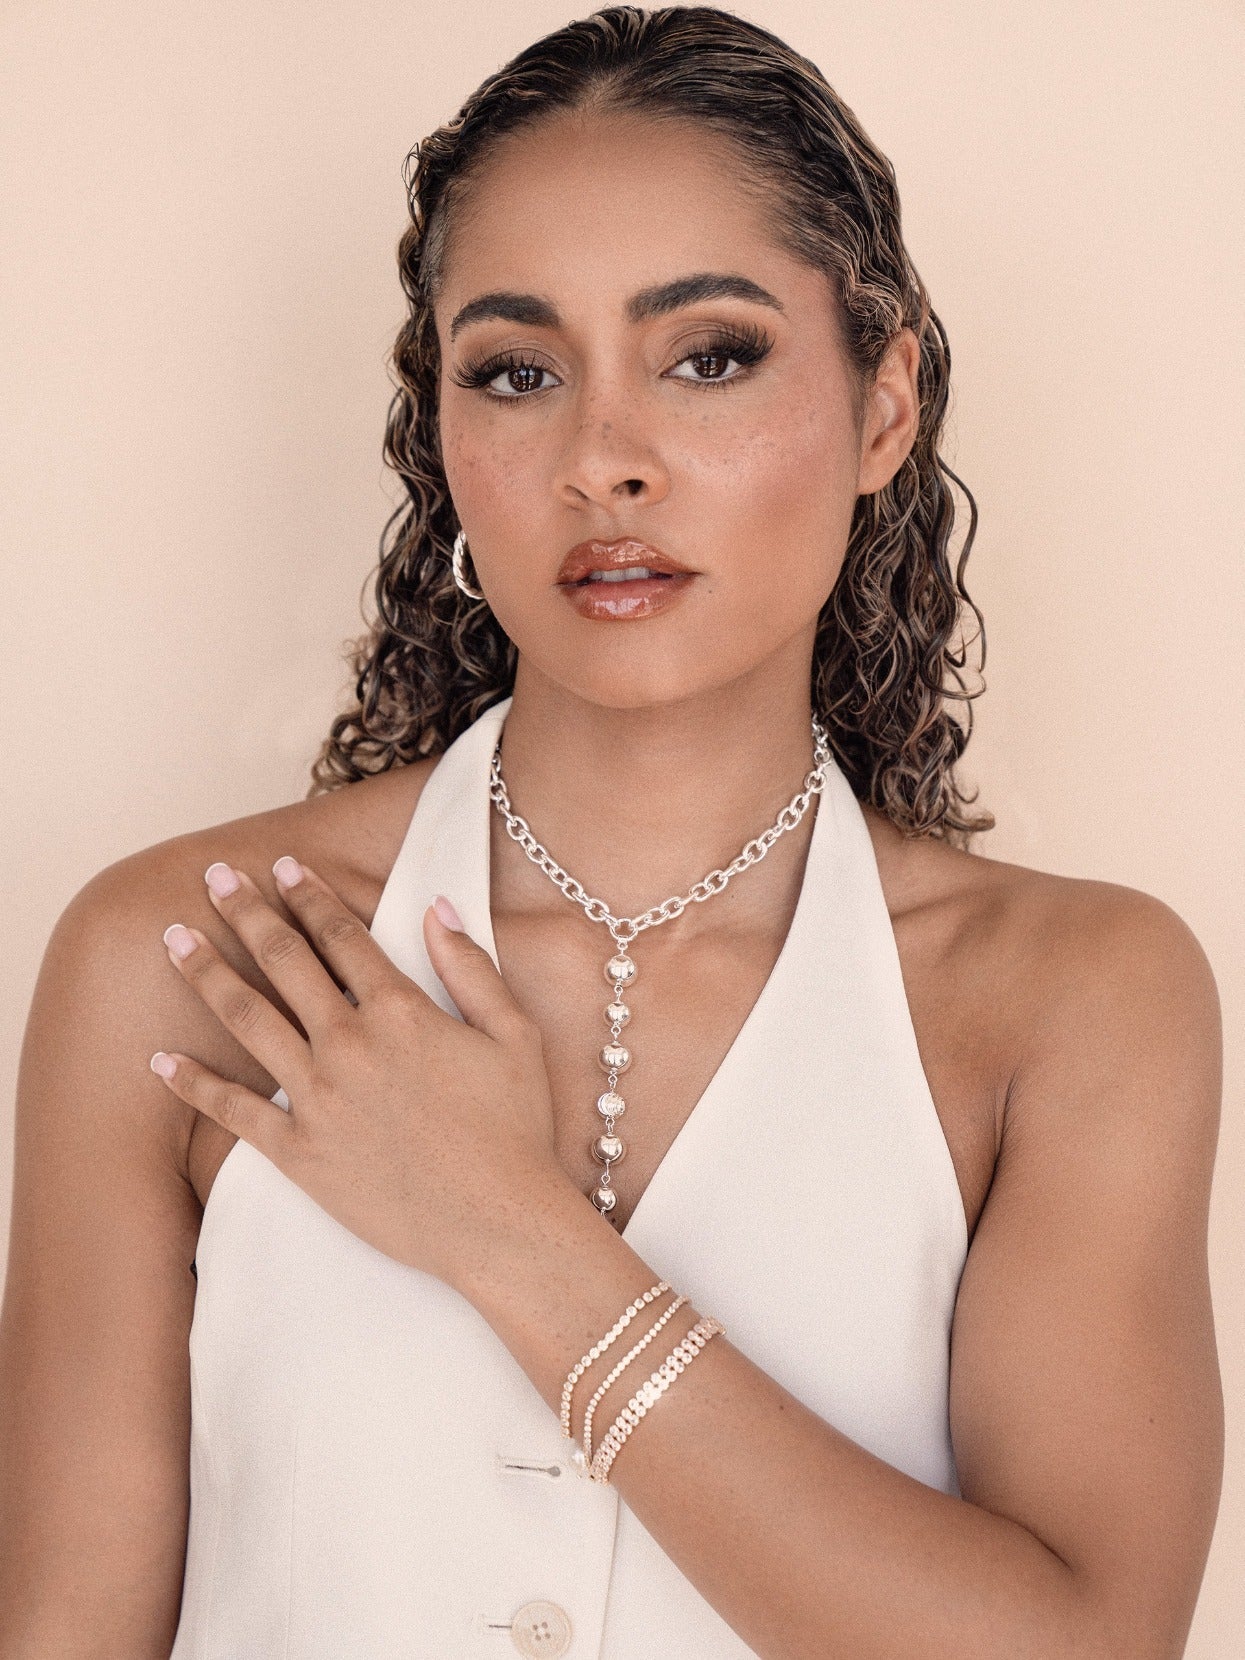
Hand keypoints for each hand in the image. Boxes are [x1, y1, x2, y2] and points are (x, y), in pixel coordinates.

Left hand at [151, 856, 574, 1291]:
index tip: (283, 865)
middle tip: (214, 877)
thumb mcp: (515, 1035)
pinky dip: (194, 1085)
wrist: (498, 1224)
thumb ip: (471, 967)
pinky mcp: (299, 1154)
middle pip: (284, 962)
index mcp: (401, 1011)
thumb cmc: (516, 1130)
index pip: (342, 935)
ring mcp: (317, 1099)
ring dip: (207, 973)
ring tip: (175, 938)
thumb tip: (437, 908)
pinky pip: (233, 1113)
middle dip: (246, 912)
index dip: (310, 895)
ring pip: (247, 1019)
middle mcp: (348, 1045)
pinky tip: (160, 1061)